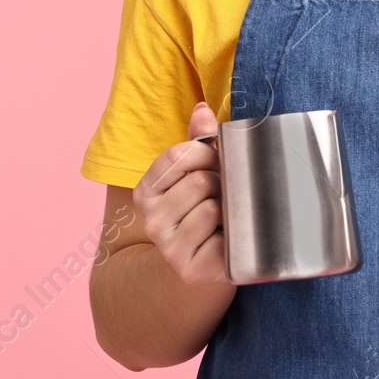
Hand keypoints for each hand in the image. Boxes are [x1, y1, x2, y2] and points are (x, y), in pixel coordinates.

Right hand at [133, 101, 228, 286]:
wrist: (203, 262)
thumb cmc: (203, 208)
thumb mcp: (197, 171)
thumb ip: (199, 140)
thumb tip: (202, 109)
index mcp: (146, 192)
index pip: (180, 154)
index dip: (207, 153)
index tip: (214, 163)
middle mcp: (150, 221)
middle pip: (199, 181)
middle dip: (220, 183)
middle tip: (223, 196)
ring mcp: (168, 248)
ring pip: (211, 207)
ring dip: (227, 209)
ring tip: (225, 218)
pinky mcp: (190, 270)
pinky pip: (222, 238)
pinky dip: (232, 236)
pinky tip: (227, 240)